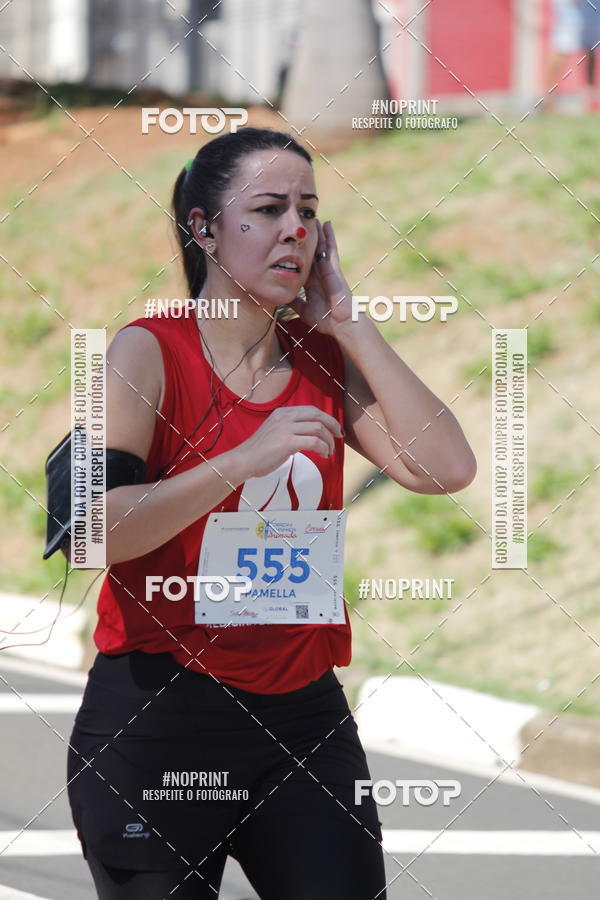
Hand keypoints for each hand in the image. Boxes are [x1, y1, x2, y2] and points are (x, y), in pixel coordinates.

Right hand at [232, 405, 342, 478]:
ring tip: (329, 451)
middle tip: (339, 437)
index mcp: (282, 413)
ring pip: (318, 428)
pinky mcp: (286, 442)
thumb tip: (310, 436)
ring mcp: (285, 428)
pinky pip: (314, 441)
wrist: (243, 461)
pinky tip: (323, 455)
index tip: (334, 429)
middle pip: (318, 415)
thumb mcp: (275, 433)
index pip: (312, 410)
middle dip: (333, 426)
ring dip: (328, 441)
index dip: (327, 418)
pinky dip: (323, 448)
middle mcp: (284, 417)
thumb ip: (291, 430)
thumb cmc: (259, 452)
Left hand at [290, 219, 353, 336]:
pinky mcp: (333, 268)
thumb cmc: (325, 320)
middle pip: (310, 252)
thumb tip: (281, 297)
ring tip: (311, 217)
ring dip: (316, 233)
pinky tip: (326, 223)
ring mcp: (327, 270)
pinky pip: (330, 248)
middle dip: (305, 240)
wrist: (341, 324)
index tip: (286, 245)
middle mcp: (318, 274)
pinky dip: (329, 236)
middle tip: (298, 226)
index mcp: (311, 284)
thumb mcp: (303, 310)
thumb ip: (294, 302)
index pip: (301, 266)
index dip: (294, 255)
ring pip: (320, 247)